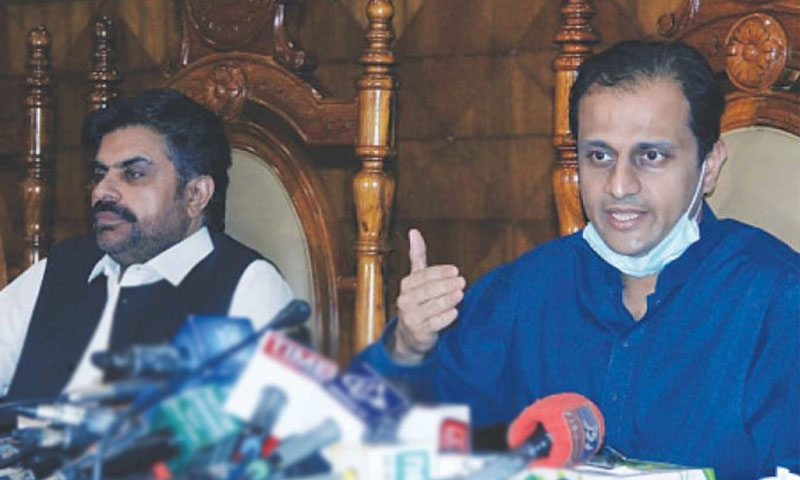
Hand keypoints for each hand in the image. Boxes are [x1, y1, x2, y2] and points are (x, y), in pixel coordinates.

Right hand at [391, 229, 465, 363]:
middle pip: (426, 291)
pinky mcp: (419, 333)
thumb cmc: (418, 301)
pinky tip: (455, 312)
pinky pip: (433, 324)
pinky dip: (444, 318)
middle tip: (462, 281)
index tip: (455, 270)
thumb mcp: (417, 278)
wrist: (410, 334)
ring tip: (461, 294)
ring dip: (447, 300)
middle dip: (445, 285)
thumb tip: (414, 231)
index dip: (439, 272)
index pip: (422, 276)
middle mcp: (405, 301)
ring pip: (430, 307)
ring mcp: (411, 318)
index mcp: (406, 285)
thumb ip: (417, 256)